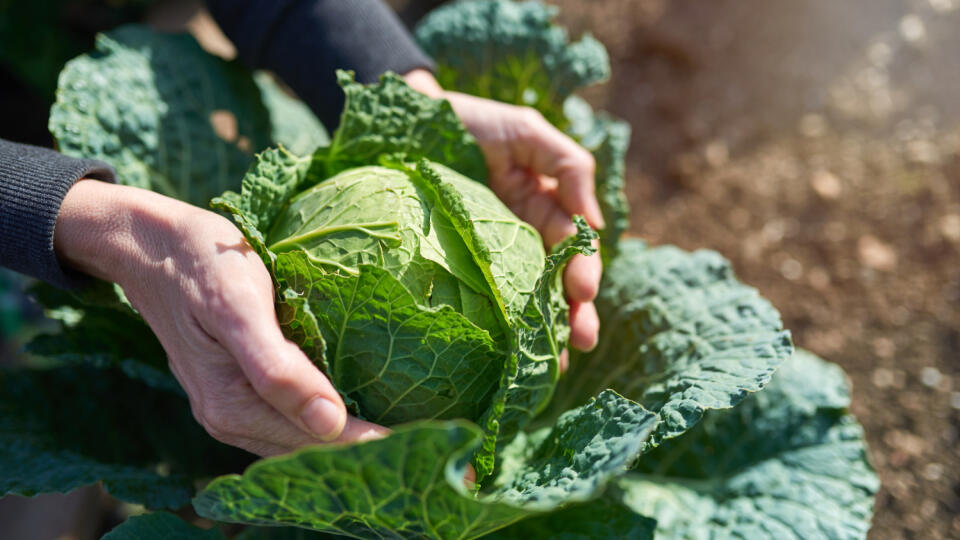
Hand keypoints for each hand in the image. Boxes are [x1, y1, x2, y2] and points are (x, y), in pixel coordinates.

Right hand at [54, 180, 387, 455]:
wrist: (151, 244)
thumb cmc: (202, 264)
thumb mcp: (240, 307)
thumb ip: (278, 369)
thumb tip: (329, 423)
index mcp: (232, 404)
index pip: (315, 440)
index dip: (366, 441)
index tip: (415, 435)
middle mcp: (228, 417)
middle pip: (307, 447)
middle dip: (360, 443)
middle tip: (418, 430)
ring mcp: (227, 406)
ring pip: (296, 436)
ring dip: (342, 433)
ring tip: (394, 420)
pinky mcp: (231, 388)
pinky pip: (282, 417)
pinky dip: (318, 414)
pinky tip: (349, 401)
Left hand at [404, 70, 603, 357]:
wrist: (407, 120)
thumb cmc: (470, 121)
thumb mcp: (526, 131)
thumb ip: (568, 166)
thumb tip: (596, 224)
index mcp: (543, 210)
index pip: (572, 248)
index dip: (582, 270)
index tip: (584, 293)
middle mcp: (521, 238)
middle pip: (555, 283)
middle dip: (573, 313)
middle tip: (579, 342)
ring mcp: (489, 256)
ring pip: (523, 299)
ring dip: (542, 332)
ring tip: (550, 365)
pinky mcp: (456, 266)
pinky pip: (481, 301)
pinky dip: (496, 330)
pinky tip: (502, 358)